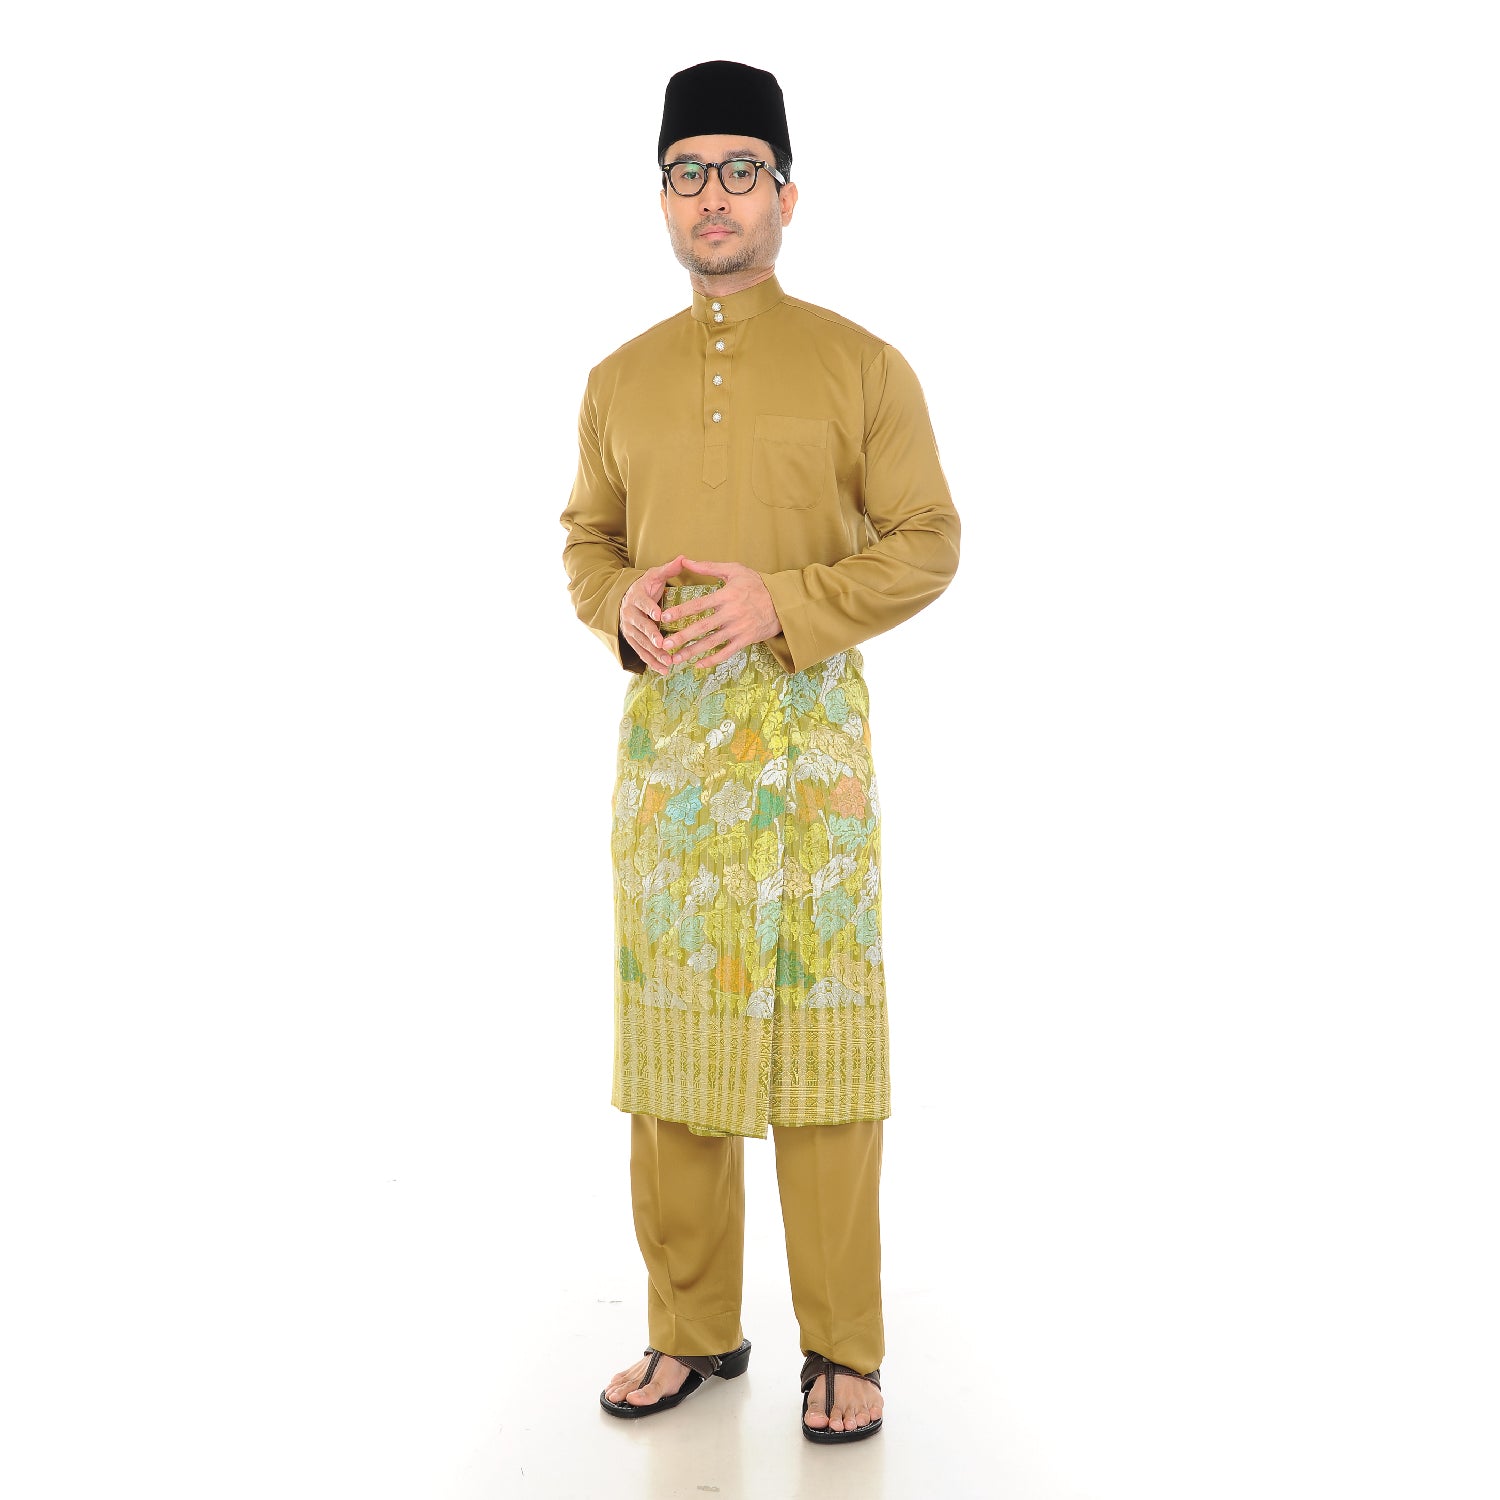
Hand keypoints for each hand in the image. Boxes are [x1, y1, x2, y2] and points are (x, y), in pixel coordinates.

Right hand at [620, 554, 688, 675]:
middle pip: (641, 626)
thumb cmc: (646, 587)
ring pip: (641, 642)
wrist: (627, 598)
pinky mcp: (633, 640)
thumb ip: (669, 569)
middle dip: (651, 635)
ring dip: (654, 653)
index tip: (659, 615)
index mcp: (636, 597)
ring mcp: (630, 629)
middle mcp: (630, 614)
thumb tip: (684, 558)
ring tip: (668, 661)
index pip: (643, 603)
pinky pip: (641, 653)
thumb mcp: (655, 575)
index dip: (650, 609)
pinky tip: (664, 671)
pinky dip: (652, 662)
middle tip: (662, 643)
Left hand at [656, 557, 781, 671]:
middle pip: (702, 627)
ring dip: (692, 652)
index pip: (699, 604)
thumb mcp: (735, 570)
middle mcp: (731, 614)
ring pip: (711, 643)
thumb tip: (685, 561)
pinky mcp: (745, 640)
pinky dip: (712, 660)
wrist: (783, 602)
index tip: (665, 617)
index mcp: (726, 596)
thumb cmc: (757, 584)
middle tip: (665, 644)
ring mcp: (738, 629)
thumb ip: (708, 567)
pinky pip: (726, 653)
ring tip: (675, 659)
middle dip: (682, 636)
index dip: (681, 611)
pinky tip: (698, 665)